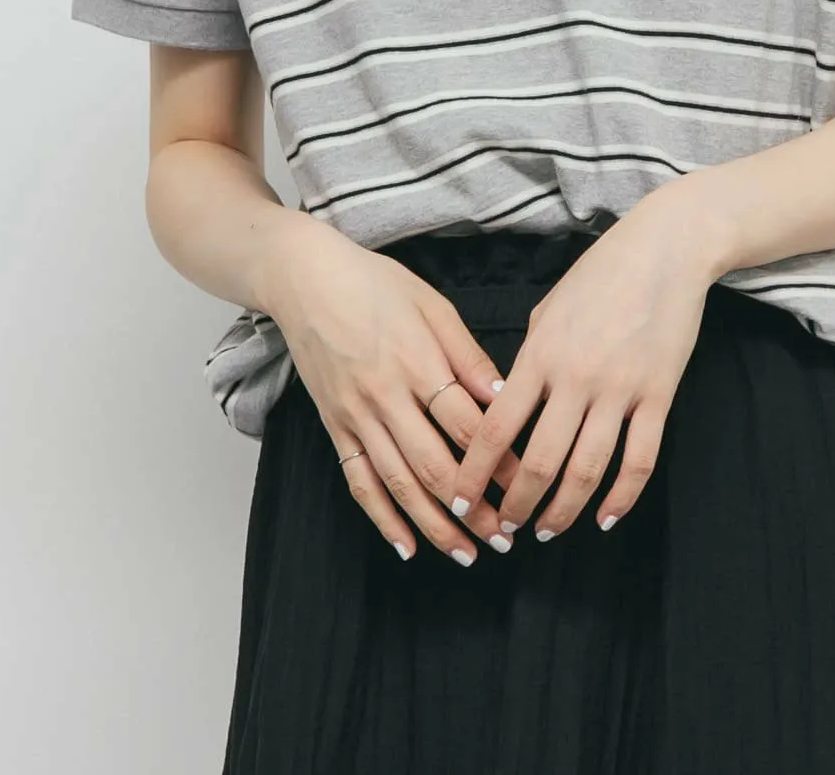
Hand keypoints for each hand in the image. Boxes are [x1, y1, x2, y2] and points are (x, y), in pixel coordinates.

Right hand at [259, 214, 523, 565]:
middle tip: (506, 538)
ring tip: (466, 554)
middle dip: (473, 509)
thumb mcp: (433, 306)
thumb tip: (504, 395)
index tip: (527, 484)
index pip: (467, 426)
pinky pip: (359, 482)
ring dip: (434, 526)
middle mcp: (386, 397)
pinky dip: (381, 518)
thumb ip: (468, 355)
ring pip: (398, 485)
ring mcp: (356, 417)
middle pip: (436, 466)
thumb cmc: (376, 284)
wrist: (306, 280)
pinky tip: (405, 546)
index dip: (498, 461)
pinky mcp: (334, 427)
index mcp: (419, 362)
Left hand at [447, 191, 723, 538]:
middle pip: (539, 461)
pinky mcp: (658, 395)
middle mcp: (576, 377)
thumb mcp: (548, 309)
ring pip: (586, 470)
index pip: (496, 427)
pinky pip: (638, 460)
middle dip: (516, 505)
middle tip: (504, 530)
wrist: (665, 249)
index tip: (458, 501)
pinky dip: (621, 498)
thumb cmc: (601, 273)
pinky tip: (605, 517)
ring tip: (548, 530)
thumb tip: (508, 400)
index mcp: (541, 353)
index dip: (473, 473)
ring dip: (563, 510)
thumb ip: (528, 357)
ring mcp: (620, 389)